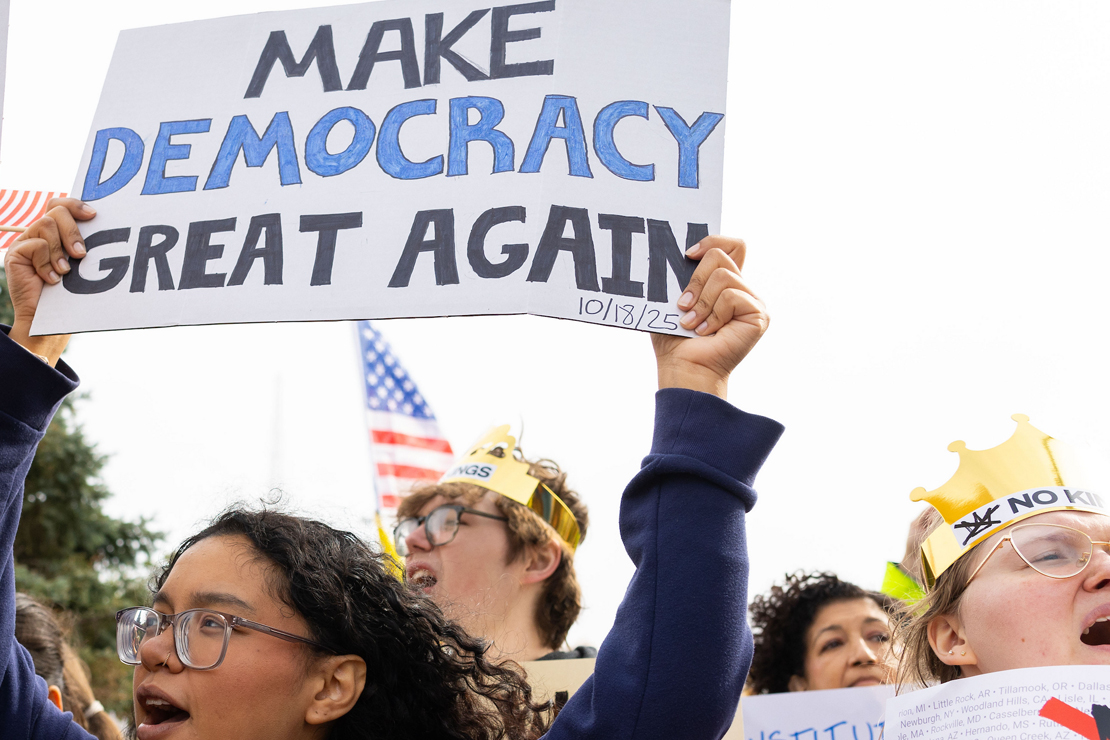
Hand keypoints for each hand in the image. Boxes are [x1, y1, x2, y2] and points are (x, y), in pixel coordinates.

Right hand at [4, 197, 93, 363]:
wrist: (47, 318)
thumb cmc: (69, 294)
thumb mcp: (79, 265)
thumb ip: (82, 245)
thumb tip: (102, 226)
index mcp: (55, 233)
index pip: (60, 205)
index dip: (75, 204)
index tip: (94, 216)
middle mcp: (38, 233)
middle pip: (55, 211)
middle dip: (72, 231)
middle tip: (81, 254)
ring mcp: (26, 242)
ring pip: (46, 225)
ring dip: (60, 250)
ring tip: (65, 272)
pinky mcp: (15, 253)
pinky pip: (36, 245)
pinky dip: (47, 263)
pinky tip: (51, 280)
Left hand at [651, 236, 767, 398]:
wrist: (683, 366)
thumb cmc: (675, 338)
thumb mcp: (673, 299)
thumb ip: (681, 275)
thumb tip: (676, 252)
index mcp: (725, 283)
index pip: (732, 245)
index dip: (712, 240)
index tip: (688, 254)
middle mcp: (742, 290)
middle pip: (721, 255)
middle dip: (696, 279)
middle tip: (682, 304)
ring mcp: (753, 302)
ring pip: (723, 276)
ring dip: (701, 302)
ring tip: (692, 323)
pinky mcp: (759, 316)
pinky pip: (731, 296)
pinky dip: (713, 314)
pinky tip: (707, 332)